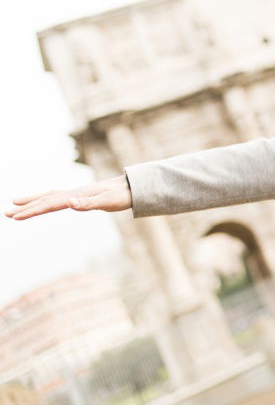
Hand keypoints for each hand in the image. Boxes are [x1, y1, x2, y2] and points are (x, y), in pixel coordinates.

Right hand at [6, 175, 131, 219]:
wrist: (132, 187)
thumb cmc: (121, 196)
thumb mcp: (107, 202)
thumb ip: (88, 204)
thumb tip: (69, 203)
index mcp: (76, 196)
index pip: (50, 204)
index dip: (32, 210)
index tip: (16, 216)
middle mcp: (73, 193)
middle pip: (45, 200)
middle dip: (26, 207)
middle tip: (6, 214)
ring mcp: (76, 194)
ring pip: (49, 197)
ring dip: (32, 202)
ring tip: (15, 206)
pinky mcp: (80, 196)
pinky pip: (57, 199)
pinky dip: (45, 201)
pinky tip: (41, 203)